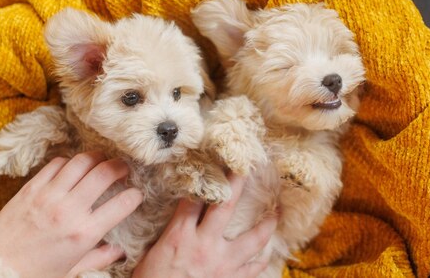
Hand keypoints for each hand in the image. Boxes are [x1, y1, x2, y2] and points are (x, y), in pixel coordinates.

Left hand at [0, 151, 142, 277]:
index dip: (135, 195)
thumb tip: (121, 251)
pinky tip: (73, 169)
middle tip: (123, 169)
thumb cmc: (34, 272)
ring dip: (97, 158)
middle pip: (105, 173)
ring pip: (83, 161)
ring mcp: (50, 196)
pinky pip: (58, 163)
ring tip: (101, 162)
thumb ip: (99, 258)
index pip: (123, 204)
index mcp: (84, 233)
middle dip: (120, 167)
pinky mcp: (32, 187)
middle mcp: (69, 210)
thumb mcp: (72, 270)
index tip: (136, 194)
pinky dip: (70, 162)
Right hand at [133, 175, 277, 277]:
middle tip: (248, 166)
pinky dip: (261, 259)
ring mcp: (222, 264)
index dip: (202, 180)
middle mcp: (205, 245)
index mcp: (180, 236)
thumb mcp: (152, 254)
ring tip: (277, 212)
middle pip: (226, 206)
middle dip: (238, 183)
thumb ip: (168, 232)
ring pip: (252, 239)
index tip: (212, 163)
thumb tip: (177, 213)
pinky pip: (253, 268)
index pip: (193, 199)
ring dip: (267, 224)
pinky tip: (266, 252)